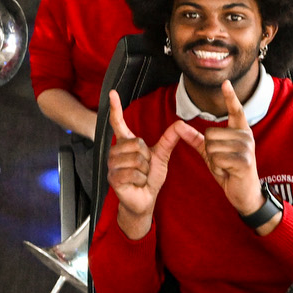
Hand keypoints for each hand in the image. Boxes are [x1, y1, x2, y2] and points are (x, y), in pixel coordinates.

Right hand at [103, 91, 198, 236]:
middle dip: (147, 158)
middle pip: (137, 144)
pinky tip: (137, 183)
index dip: (115, 108)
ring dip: (144, 170)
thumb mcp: (161, 156)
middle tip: (144, 168)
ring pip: (136, 159)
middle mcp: (115, 152)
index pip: (118, 123)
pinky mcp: (113, 178)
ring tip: (140, 176)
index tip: (112, 92)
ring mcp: (112, 165)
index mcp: (126, 143)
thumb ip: (168, 140)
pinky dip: (140, 179)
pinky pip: (133, 172)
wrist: (144, 200)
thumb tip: (180, 123)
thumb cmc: (149, 178)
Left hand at [189, 78, 264, 214]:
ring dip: (213, 161)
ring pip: (212, 146)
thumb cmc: (229, 170)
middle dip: (209, 150)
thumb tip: (179, 125)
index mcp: (240, 131)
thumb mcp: (211, 153)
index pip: (236, 110)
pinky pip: (217, 158)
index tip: (225, 82)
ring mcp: (246, 148)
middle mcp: (245, 136)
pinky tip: (228, 172)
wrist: (244, 193)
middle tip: (222, 161)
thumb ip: (196, 139)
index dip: (230, 97)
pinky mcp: (244, 161)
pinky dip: (217, 168)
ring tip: (226, 167)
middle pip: (210, 133)